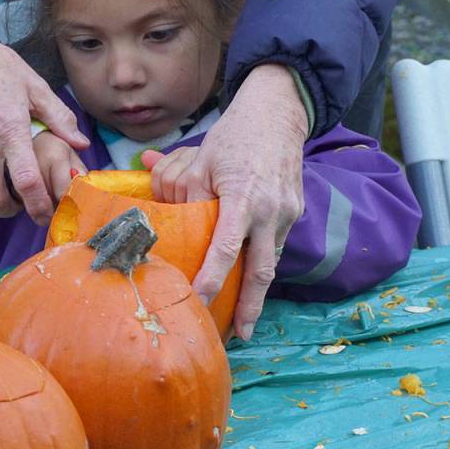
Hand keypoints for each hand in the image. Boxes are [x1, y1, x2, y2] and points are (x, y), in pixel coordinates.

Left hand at [143, 64, 306, 339]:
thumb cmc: (234, 135)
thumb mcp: (203, 159)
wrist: (279, 112)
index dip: (212, 279)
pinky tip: (250, 281)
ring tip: (242, 319)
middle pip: (261, 271)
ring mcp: (288, 213)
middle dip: (250, 307)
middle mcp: (271, 211)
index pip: (226, 248)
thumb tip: (154, 200)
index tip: (199, 302)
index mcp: (244, 198)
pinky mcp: (295, 211)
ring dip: (258, 292)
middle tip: (238, 336)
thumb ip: (182, 188)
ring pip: (272, 261)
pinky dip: (263, 265)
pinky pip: (277, 245)